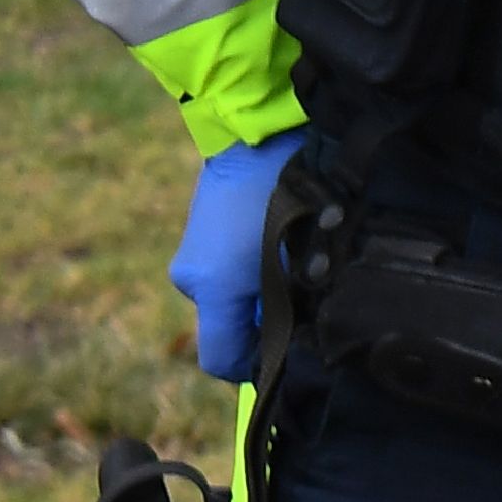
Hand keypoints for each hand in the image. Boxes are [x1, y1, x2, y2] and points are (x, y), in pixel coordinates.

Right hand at [168, 130, 305, 382]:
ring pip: (234, 295)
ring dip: (265, 289)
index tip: (290, 356)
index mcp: (211, 289)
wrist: (260, 133)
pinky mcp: (200, 233)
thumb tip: (291, 345)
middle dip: (269, 319)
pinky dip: (254, 265)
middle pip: (232, 325)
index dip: (256, 368)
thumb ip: (290, 311)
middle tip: (309, 296)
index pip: (221, 360)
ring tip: (303, 260)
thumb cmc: (290, 199)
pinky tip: (285, 240)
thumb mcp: (299, 263)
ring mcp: (192, 253)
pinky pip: (229, 267)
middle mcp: (192, 278)